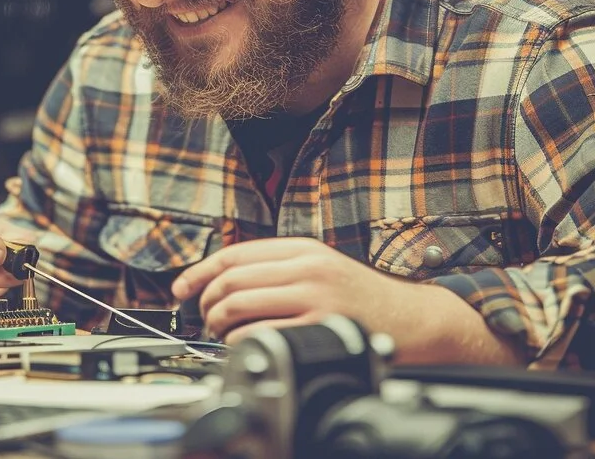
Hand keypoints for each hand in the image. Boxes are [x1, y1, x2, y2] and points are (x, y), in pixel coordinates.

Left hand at [172, 238, 523, 364]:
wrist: (414, 320)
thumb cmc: (365, 299)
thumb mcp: (322, 267)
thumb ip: (280, 268)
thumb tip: (226, 281)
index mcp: (303, 249)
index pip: (234, 253)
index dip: (199, 271)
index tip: (181, 288)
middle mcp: (306, 267)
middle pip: (231, 278)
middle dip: (206, 301)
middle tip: (204, 318)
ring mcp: (314, 295)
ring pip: (239, 303)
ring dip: (219, 322)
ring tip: (221, 333)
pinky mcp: (319, 324)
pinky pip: (261, 331)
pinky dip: (240, 341)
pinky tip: (242, 346)